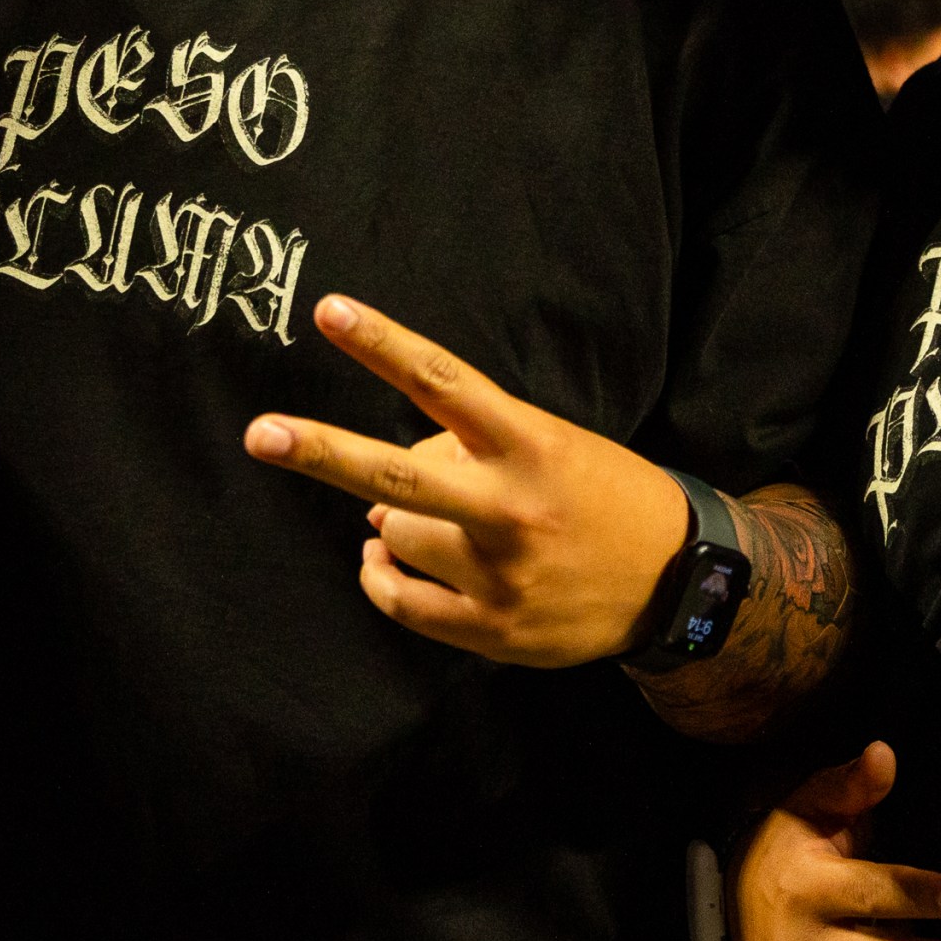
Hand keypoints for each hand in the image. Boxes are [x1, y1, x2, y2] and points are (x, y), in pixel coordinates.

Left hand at [241, 296, 690, 667]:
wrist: (680, 582)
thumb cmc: (601, 497)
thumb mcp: (551, 448)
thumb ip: (468, 453)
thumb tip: (379, 497)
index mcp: (531, 447)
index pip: (444, 384)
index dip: (383, 344)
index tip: (329, 310)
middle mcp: (512, 511)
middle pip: (398, 478)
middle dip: (323, 453)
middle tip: (261, 434)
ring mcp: (500, 576)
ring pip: (395, 536)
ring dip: (393, 525)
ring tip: (428, 522)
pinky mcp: (492, 630)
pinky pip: (400, 601)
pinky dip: (380, 577)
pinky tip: (383, 563)